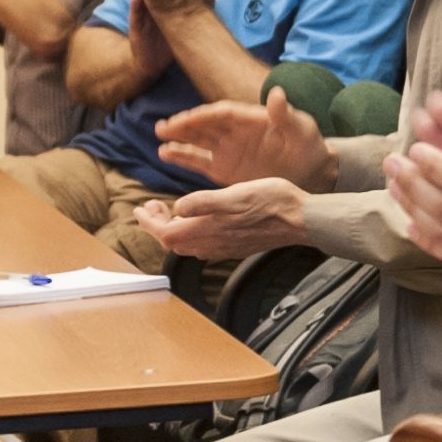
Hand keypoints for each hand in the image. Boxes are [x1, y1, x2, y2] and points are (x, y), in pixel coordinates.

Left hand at [137, 178, 305, 261]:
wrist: (302, 219)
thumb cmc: (272, 202)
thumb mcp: (235, 194)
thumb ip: (204, 203)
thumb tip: (178, 208)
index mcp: (209, 229)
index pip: (165, 234)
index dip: (148, 223)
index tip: (139, 208)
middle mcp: (214, 243)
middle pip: (172, 242)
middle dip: (156, 225)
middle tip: (152, 205)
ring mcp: (225, 246)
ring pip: (187, 244)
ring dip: (173, 229)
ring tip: (169, 210)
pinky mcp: (236, 245)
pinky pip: (203, 245)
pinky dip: (190, 232)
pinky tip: (197, 219)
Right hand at [156, 88, 331, 191]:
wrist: (312, 171)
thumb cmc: (309, 146)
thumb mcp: (302, 129)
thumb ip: (286, 114)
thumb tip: (277, 93)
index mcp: (250, 118)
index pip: (222, 113)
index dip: (204, 116)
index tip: (186, 119)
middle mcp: (234, 131)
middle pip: (205, 125)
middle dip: (184, 125)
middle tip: (162, 127)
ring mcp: (227, 149)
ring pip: (198, 140)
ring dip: (178, 137)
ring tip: (159, 136)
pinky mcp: (224, 168)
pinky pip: (200, 161)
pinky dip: (183, 157)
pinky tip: (165, 153)